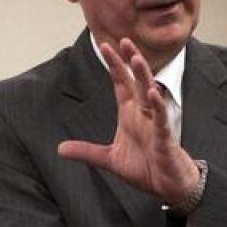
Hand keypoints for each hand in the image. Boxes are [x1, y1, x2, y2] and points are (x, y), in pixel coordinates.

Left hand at [57, 38, 199, 205]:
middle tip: (125, 40)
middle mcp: (143, 114)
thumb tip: (60, 149)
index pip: (121, 84)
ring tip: (136, 59)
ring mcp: (155, 124)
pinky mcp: (165, 138)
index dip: (114, 66)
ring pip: (150, 93)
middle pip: (137, 81)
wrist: (166, 186)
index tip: (105, 45)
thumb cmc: (145, 168)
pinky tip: (153, 93)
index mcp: (130, 115)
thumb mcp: (109, 160)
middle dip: (131, 61)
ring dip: (143, 76)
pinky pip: (162, 119)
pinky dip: (157, 106)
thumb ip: (87, 152)